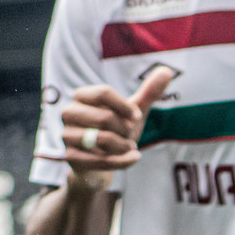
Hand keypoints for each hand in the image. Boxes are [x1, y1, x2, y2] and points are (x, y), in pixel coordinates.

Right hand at [60, 68, 174, 190]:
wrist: (100, 163)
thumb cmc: (116, 132)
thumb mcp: (132, 112)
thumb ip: (149, 92)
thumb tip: (167, 71)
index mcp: (81, 96)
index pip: (103, 92)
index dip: (126, 106)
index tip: (137, 116)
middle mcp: (69, 112)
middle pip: (105, 117)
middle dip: (126, 130)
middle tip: (129, 136)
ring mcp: (67, 135)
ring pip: (103, 139)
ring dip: (124, 146)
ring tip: (128, 147)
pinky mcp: (70, 157)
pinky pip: (102, 160)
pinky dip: (123, 161)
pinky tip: (132, 159)